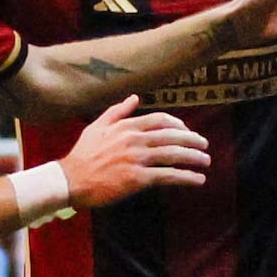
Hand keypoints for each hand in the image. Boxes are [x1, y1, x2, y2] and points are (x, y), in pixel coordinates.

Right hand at [59, 101, 210, 209]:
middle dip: (193, 140)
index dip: (179, 124)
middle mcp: (134, 140)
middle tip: (205, 145)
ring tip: (206, 161)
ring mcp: (137, 159)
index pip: (161, 120)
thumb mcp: (97, 126)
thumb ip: (117, 111)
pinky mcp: (137, 178)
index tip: (187, 131)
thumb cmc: (83, 154)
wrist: (70, 179)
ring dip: (194, 158)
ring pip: (174, 154)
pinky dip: (186, 177)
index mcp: (126, 126)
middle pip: (173, 136)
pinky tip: (198, 179)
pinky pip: (168, 175)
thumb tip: (134, 97)